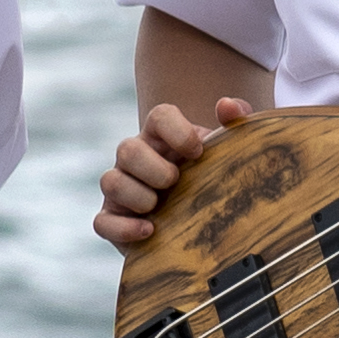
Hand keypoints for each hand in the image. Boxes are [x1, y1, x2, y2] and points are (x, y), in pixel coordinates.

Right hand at [95, 93, 252, 248]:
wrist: (201, 217)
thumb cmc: (213, 176)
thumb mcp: (229, 150)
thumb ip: (236, 122)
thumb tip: (227, 106)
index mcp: (163, 135)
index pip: (160, 116)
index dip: (177, 131)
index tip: (198, 152)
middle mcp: (136, 157)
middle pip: (127, 149)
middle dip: (154, 169)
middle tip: (176, 182)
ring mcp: (121, 187)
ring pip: (110, 182)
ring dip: (138, 196)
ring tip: (160, 207)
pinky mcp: (113, 219)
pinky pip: (102, 222)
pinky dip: (124, 228)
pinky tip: (150, 231)